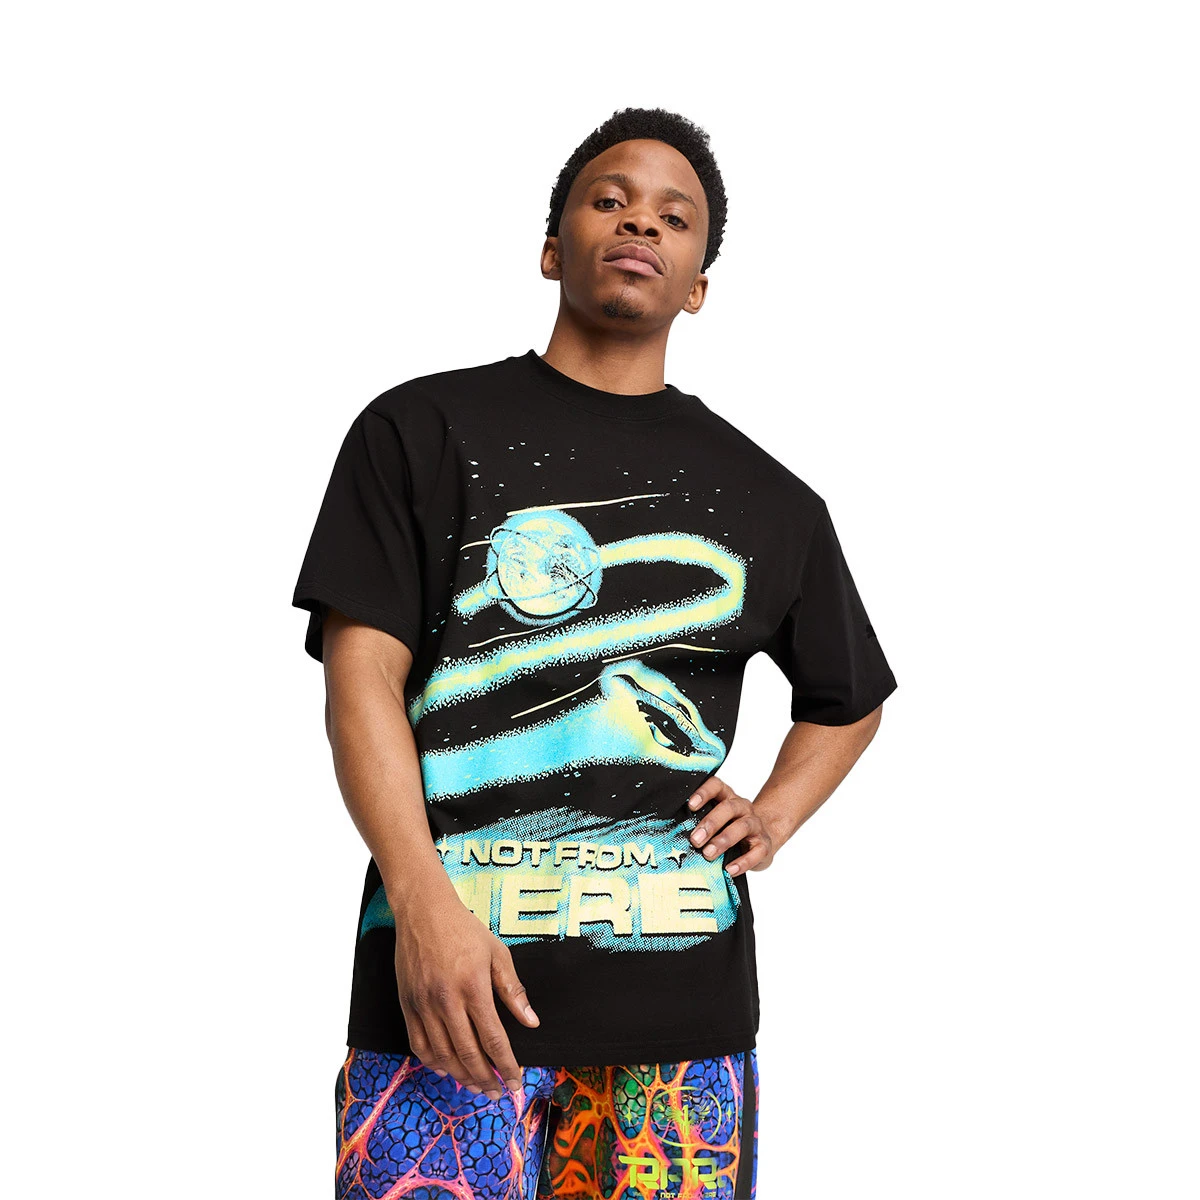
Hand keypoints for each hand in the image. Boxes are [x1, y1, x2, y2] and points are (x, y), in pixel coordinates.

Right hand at [393, 893, 538, 1100]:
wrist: (423, 911)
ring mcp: (423, 1005)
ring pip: (442, 1055)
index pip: (493, 1039)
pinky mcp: (407, 1005)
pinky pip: (419, 1044)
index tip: (516, 1082)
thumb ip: (513, 991)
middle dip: (486, 1079)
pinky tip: (447, 1069)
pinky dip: (433, 1063)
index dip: (506, 1066)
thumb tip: (531, 1022)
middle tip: (497, 1093)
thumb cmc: (464, 929)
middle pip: (468, 1054)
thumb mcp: (497, 953)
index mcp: (473, 988)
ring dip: (461, 1076)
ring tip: (477, 1086)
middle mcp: (446, 1001)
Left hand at [686, 776, 777, 875]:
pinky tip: (730, 869)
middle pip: (728, 808)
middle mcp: (742, 807)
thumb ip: (699, 822)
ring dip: (724, 840)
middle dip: (711, 823)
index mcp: (726, 797)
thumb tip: (672, 833)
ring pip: (742, 827)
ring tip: (708, 854)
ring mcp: (755, 824)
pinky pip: (757, 851)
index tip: (690, 805)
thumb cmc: (728, 829)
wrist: (761, 840)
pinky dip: (743, 861)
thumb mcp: (715, 821)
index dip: (704, 793)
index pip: (716, 786)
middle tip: (695, 840)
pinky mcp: (764, 844)